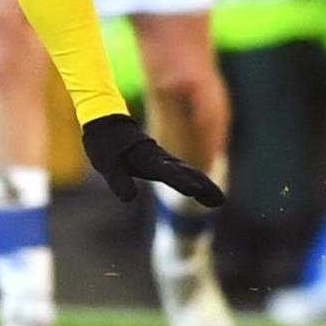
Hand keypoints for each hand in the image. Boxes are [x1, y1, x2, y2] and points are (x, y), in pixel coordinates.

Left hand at [81, 114, 224, 206]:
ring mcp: (164, 160)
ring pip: (189, 172)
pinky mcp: (163, 162)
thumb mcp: (107, 166)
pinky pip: (183, 172)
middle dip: (203, 186)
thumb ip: (119, 181)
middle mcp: (160, 159)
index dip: (180, 181)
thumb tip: (128, 198)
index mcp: (147, 159)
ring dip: (204, 184)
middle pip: (186, 173)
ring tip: (218, 200)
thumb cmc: (106, 145)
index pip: (167, 172)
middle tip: (219, 201)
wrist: (108, 124)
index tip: (195, 190)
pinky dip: (196, 180)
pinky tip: (203, 190)